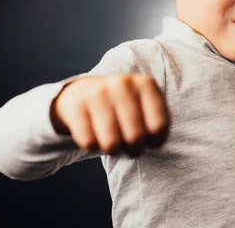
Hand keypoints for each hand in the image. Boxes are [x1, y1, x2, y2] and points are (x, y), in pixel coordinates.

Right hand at [51, 74, 169, 157]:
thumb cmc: (123, 107)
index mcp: (145, 84)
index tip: (149, 140)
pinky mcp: (76, 105)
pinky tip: (95, 136)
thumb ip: (158, 124)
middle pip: (135, 137)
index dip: (155, 142)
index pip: (159, 127)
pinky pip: (89, 143)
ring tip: (113, 142)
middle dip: (134, 149)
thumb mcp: (145, 107)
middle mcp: (122, 84)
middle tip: (130, 146)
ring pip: (111, 143)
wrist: (84, 92)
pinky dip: (93, 147)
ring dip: (114, 150)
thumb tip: (154, 143)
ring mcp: (98, 93)